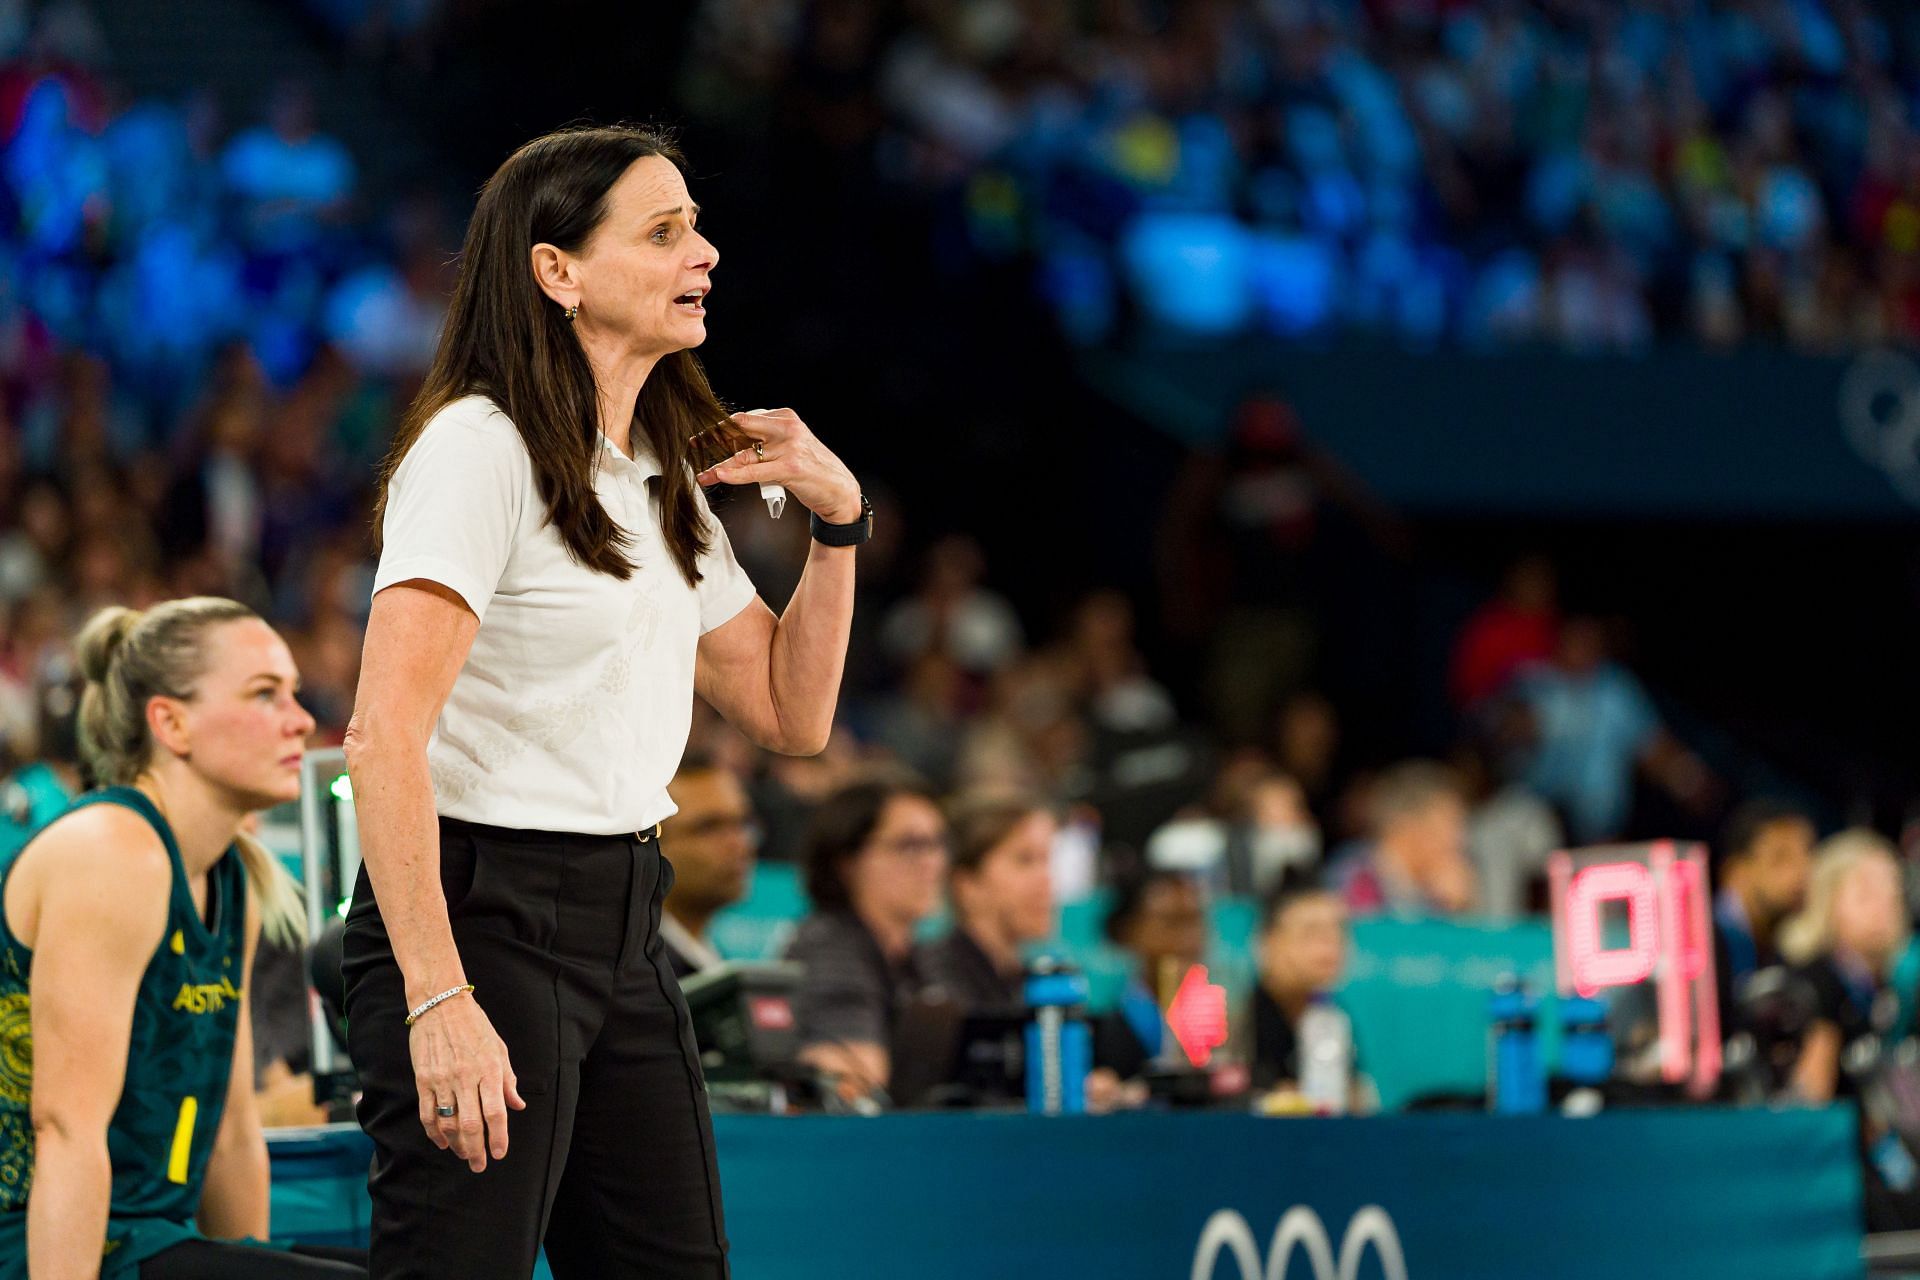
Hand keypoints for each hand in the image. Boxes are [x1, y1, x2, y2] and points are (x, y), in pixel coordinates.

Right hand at [409, 992, 524, 1171]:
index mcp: (489, 1070)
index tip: (499, 1154)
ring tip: (464, 1155)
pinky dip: (435, 1133)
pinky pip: (428, 1114)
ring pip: (448, 1123)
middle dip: (476, 1150)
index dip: (498, 1137)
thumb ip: (508, 1080)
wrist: (440, 1004)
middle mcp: (465, 1077)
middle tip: (479, 1165)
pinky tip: (443, 1142)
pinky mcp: (423, 1080)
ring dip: (457, 1145)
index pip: (495, 1112)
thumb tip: (517, 1106)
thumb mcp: (499, 1049)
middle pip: (470, 1124)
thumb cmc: (475, 1026)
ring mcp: (442, 1080)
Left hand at [696, 408, 860, 522]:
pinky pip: (755, 470)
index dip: (718, 429)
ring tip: (703, 475)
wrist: (839, 491)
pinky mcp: (792, 466)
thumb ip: (764, 442)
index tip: (700, 439)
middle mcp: (787, 426)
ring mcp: (791, 445)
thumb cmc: (810, 471)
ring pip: (744, 454)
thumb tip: (728, 447)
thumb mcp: (788, 448)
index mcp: (784, 416)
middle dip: (713, 440)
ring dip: (719, 466)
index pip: (743, 419)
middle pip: (739, 429)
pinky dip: (736, 474)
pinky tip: (720, 476)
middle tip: (692, 449)